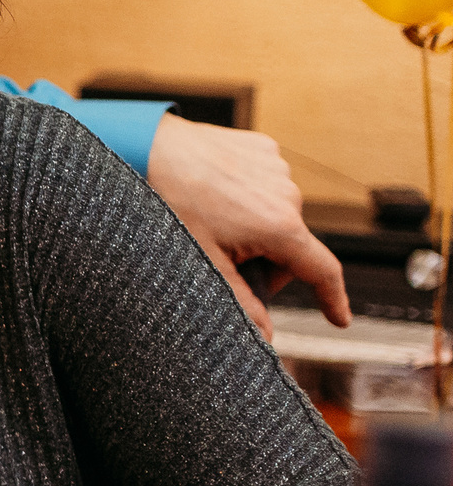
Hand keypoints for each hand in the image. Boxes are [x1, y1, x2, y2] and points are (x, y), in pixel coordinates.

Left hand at [146, 114, 349, 334]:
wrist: (146, 147)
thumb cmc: (171, 205)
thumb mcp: (204, 263)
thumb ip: (240, 303)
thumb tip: (266, 338)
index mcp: (281, 226)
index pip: (322, 271)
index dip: (333, 299)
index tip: (340, 319)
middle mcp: (289, 194)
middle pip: (291, 246)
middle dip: (265, 261)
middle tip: (225, 261)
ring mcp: (278, 167)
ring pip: (275, 215)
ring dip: (254, 227)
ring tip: (210, 221)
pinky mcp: (263, 148)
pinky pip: (263, 184)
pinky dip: (246, 196)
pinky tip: (213, 193)